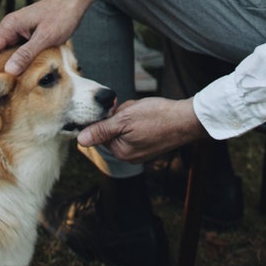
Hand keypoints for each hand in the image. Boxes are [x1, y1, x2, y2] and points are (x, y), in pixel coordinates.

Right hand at [0, 0, 115, 84]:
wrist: (75, 1)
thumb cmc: (62, 14)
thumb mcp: (45, 36)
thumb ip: (26, 53)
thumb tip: (8, 71)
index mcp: (9, 26)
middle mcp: (10, 29)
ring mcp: (18, 34)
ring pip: (2, 55)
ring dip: (1, 72)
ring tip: (1, 94)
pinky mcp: (27, 38)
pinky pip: (14, 54)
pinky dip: (13, 67)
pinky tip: (16, 81)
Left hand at [77, 96, 206, 162]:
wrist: (186, 119)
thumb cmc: (157, 116)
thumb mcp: (125, 119)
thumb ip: (101, 129)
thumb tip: (79, 139)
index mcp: (120, 152)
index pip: (101, 131)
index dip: (108, 115)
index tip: (119, 109)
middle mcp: (129, 156)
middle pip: (113, 129)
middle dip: (121, 115)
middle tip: (133, 109)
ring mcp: (141, 152)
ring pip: (125, 127)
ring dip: (131, 115)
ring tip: (143, 110)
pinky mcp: (150, 146)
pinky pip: (137, 130)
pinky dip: (140, 119)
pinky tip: (149, 114)